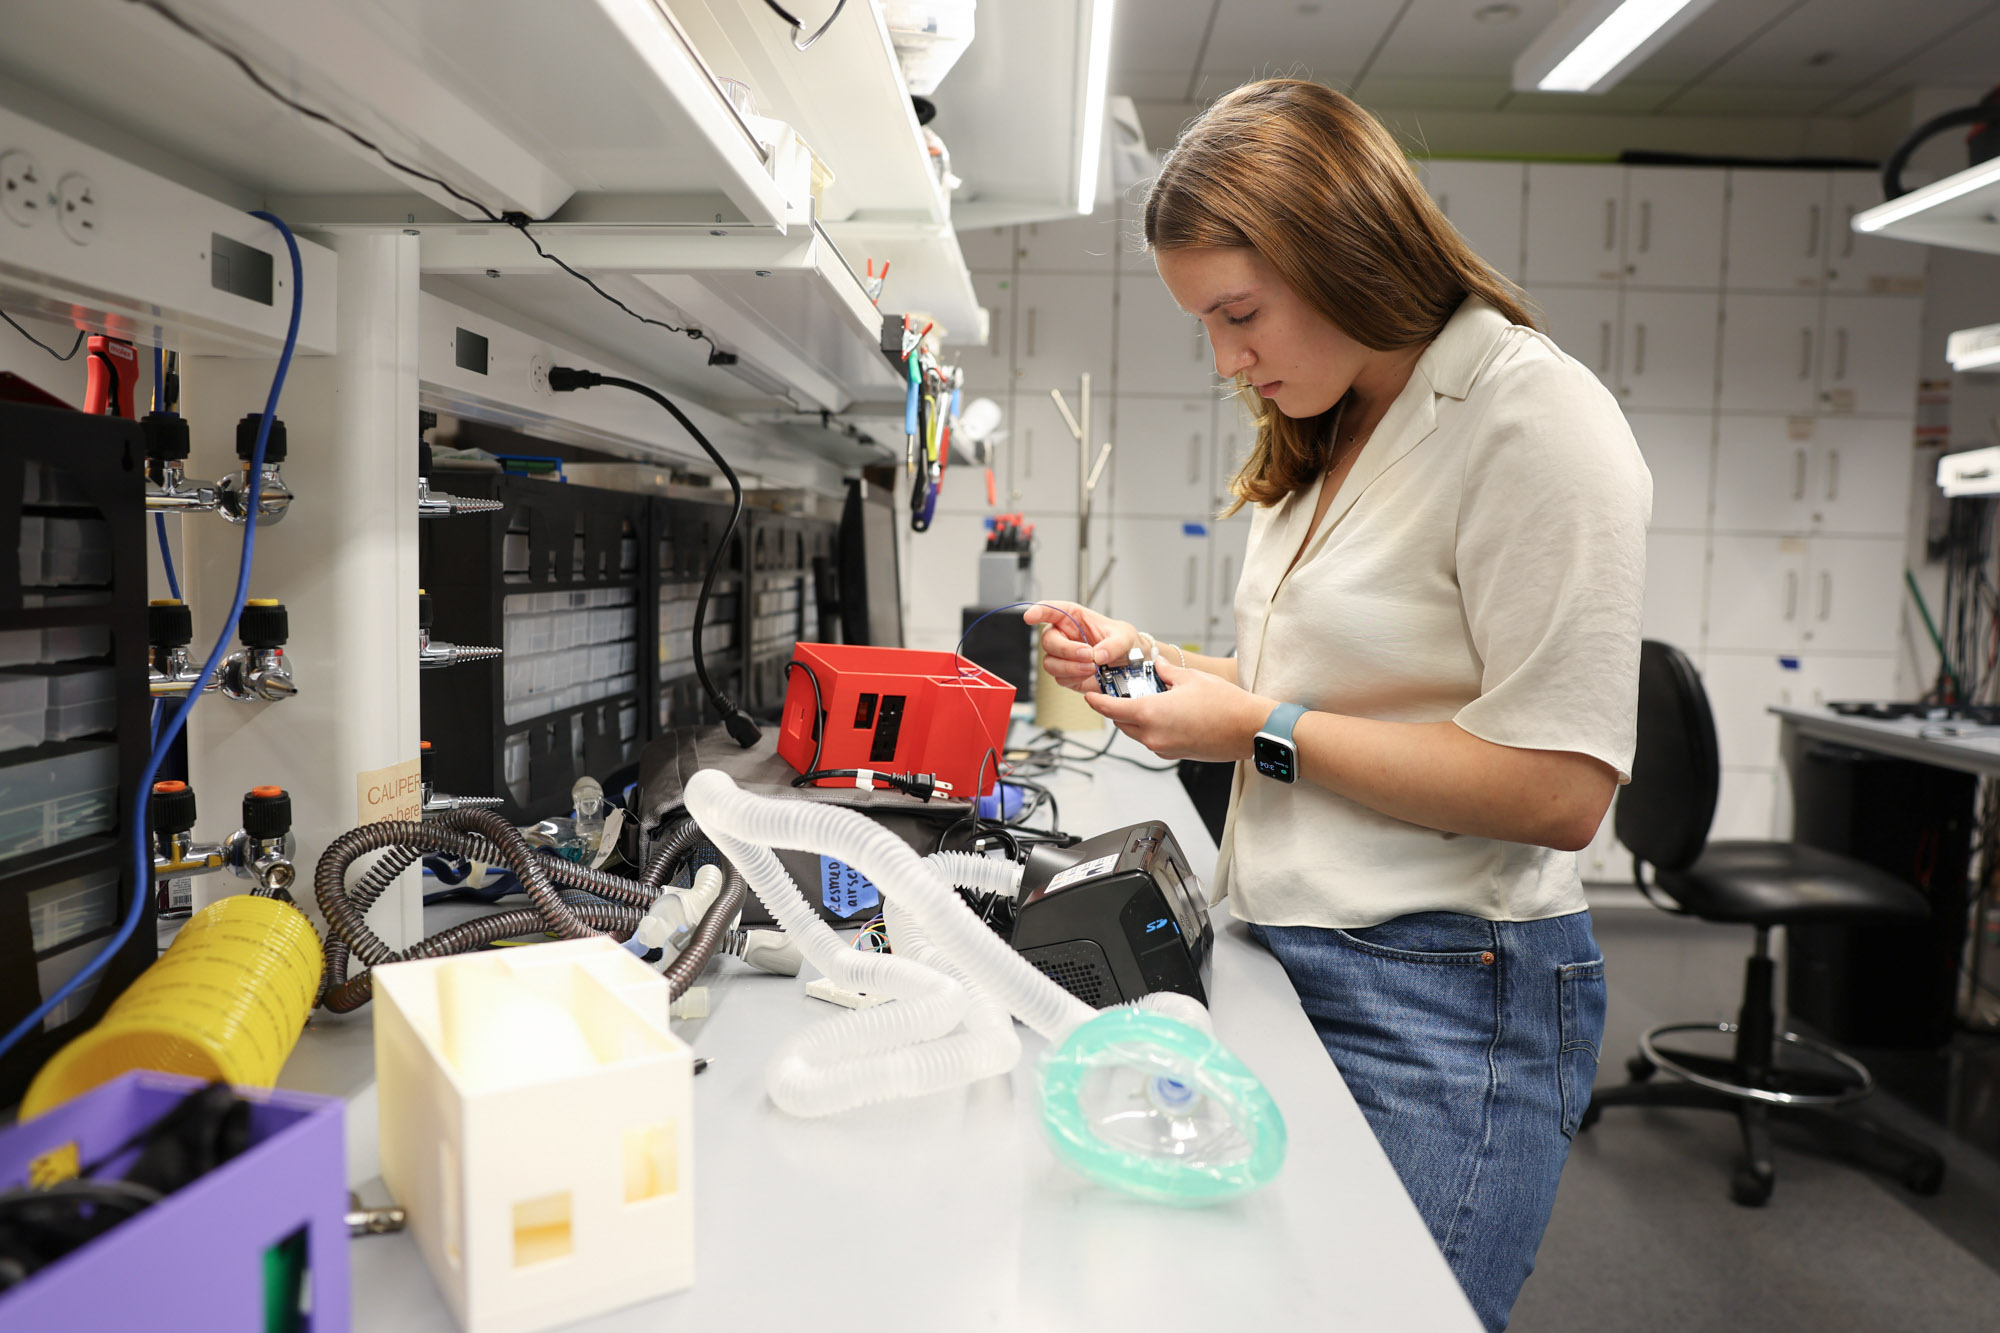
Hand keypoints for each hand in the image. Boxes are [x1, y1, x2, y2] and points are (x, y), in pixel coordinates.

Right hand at [1021, 600, 1141, 695]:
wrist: (1130, 665)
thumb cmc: (1124, 642)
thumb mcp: (1125, 636)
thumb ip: (1114, 644)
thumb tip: (1099, 655)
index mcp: (1074, 618)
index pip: (1051, 610)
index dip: (1039, 612)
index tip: (1030, 616)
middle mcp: (1065, 635)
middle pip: (1048, 641)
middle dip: (1066, 650)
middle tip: (1088, 655)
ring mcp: (1063, 657)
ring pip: (1050, 663)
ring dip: (1070, 667)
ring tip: (1092, 668)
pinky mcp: (1067, 674)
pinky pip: (1060, 678)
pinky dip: (1075, 678)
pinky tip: (1090, 675)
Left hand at [1086, 658, 1271, 761]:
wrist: (1249, 730)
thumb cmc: (1225, 705)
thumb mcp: (1190, 679)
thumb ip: (1166, 672)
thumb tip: (1157, 666)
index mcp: (1151, 714)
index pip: (1111, 709)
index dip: (1096, 701)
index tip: (1089, 695)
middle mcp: (1152, 735)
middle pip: (1122, 722)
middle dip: (1117, 708)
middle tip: (1121, 692)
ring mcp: (1163, 748)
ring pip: (1137, 732)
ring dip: (1135, 718)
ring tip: (1148, 699)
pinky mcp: (1175, 754)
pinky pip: (1153, 740)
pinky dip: (1151, 727)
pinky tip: (1165, 713)